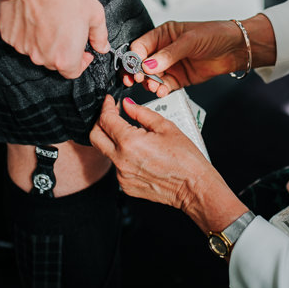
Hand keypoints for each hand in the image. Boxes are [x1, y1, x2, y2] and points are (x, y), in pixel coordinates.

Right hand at [0, 0, 109, 78]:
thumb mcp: (94, 13)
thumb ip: (100, 35)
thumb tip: (102, 46)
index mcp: (65, 57)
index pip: (73, 72)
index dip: (81, 62)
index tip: (83, 52)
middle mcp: (42, 56)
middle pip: (54, 61)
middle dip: (63, 49)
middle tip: (67, 28)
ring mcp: (23, 46)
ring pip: (37, 49)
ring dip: (44, 40)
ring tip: (51, 18)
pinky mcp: (9, 35)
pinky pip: (21, 38)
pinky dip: (28, 31)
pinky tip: (34, 15)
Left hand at [90, 96, 247, 231]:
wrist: (193, 186)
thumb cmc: (185, 158)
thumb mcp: (165, 126)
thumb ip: (141, 112)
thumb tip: (126, 104)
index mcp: (129, 142)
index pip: (106, 119)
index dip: (107, 106)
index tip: (110, 101)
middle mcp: (121, 160)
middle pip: (95, 136)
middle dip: (100, 122)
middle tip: (111, 114)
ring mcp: (122, 176)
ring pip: (107, 152)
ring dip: (113, 140)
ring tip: (132, 135)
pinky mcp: (126, 186)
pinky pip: (118, 167)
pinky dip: (123, 157)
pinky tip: (140, 154)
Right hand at [124, 20, 247, 96]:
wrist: (235, 49)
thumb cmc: (215, 35)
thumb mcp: (189, 40)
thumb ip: (168, 54)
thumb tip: (148, 65)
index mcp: (163, 34)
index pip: (140, 46)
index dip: (135, 57)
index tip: (135, 67)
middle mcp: (164, 50)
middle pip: (141, 63)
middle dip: (137, 72)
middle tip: (137, 79)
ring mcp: (171, 65)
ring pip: (151, 77)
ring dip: (149, 83)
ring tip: (153, 86)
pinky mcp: (179, 79)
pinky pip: (165, 86)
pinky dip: (161, 89)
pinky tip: (161, 90)